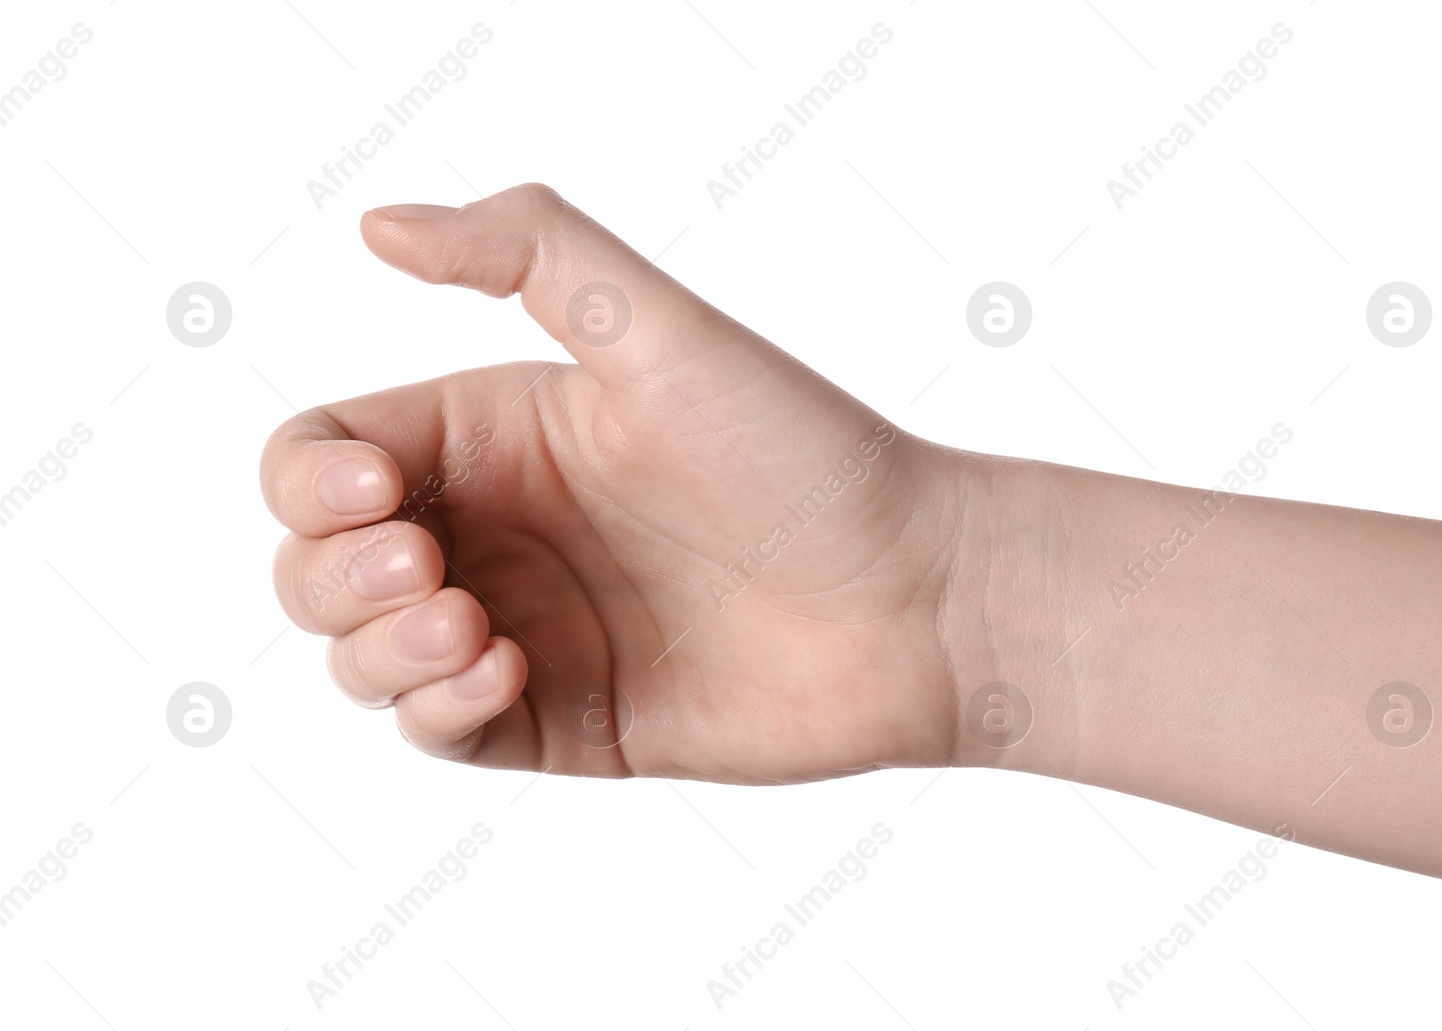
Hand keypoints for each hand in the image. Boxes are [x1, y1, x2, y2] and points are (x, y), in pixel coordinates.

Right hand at [260, 184, 985, 782]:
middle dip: (332, 575)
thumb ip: (529, 251)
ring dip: (375, 649)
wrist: (914, 600)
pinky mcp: (559, 720)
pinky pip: (438, 732)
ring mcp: (524, 630)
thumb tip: (378, 224)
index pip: (326, 456)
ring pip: (360, 658)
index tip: (382, 497)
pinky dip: (435, 708)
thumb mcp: (660, 329)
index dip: (313, 483)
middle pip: (316, 566)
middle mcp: (498, 533)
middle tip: (431, 571)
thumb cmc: (803, 457)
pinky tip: (505, 674)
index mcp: (497, 435)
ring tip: (472, 627)